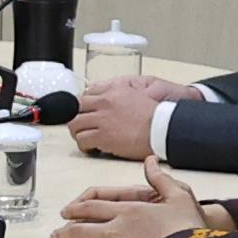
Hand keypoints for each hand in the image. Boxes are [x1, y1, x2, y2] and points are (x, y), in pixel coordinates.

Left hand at [53, 186, 190, 237]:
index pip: (91, 207)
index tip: (65, 212)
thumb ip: (159, 177)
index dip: (75, 209)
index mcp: (128, 209)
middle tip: (52, 236)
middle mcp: (118, 229)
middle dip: (63, 232)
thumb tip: (150, 160)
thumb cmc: (188, 224)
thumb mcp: (177, 194)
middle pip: (81, 229)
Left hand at [74, 71, 193, 161]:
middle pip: (75, 107)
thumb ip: (123, 90)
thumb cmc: (156, 114)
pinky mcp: (103, 137)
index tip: (85, 112)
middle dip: (75, 117)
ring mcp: (102, 120)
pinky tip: (90, 148)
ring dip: (77, 132)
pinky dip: (84, 145)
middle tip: (81, 125)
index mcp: (113, 91)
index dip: (83, 105)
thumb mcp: (140, 91)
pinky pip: (83, 140)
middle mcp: (104, 103)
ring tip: (84, 138)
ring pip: (75, 124)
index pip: (86, 93)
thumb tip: (114, 90)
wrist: (163, 128)